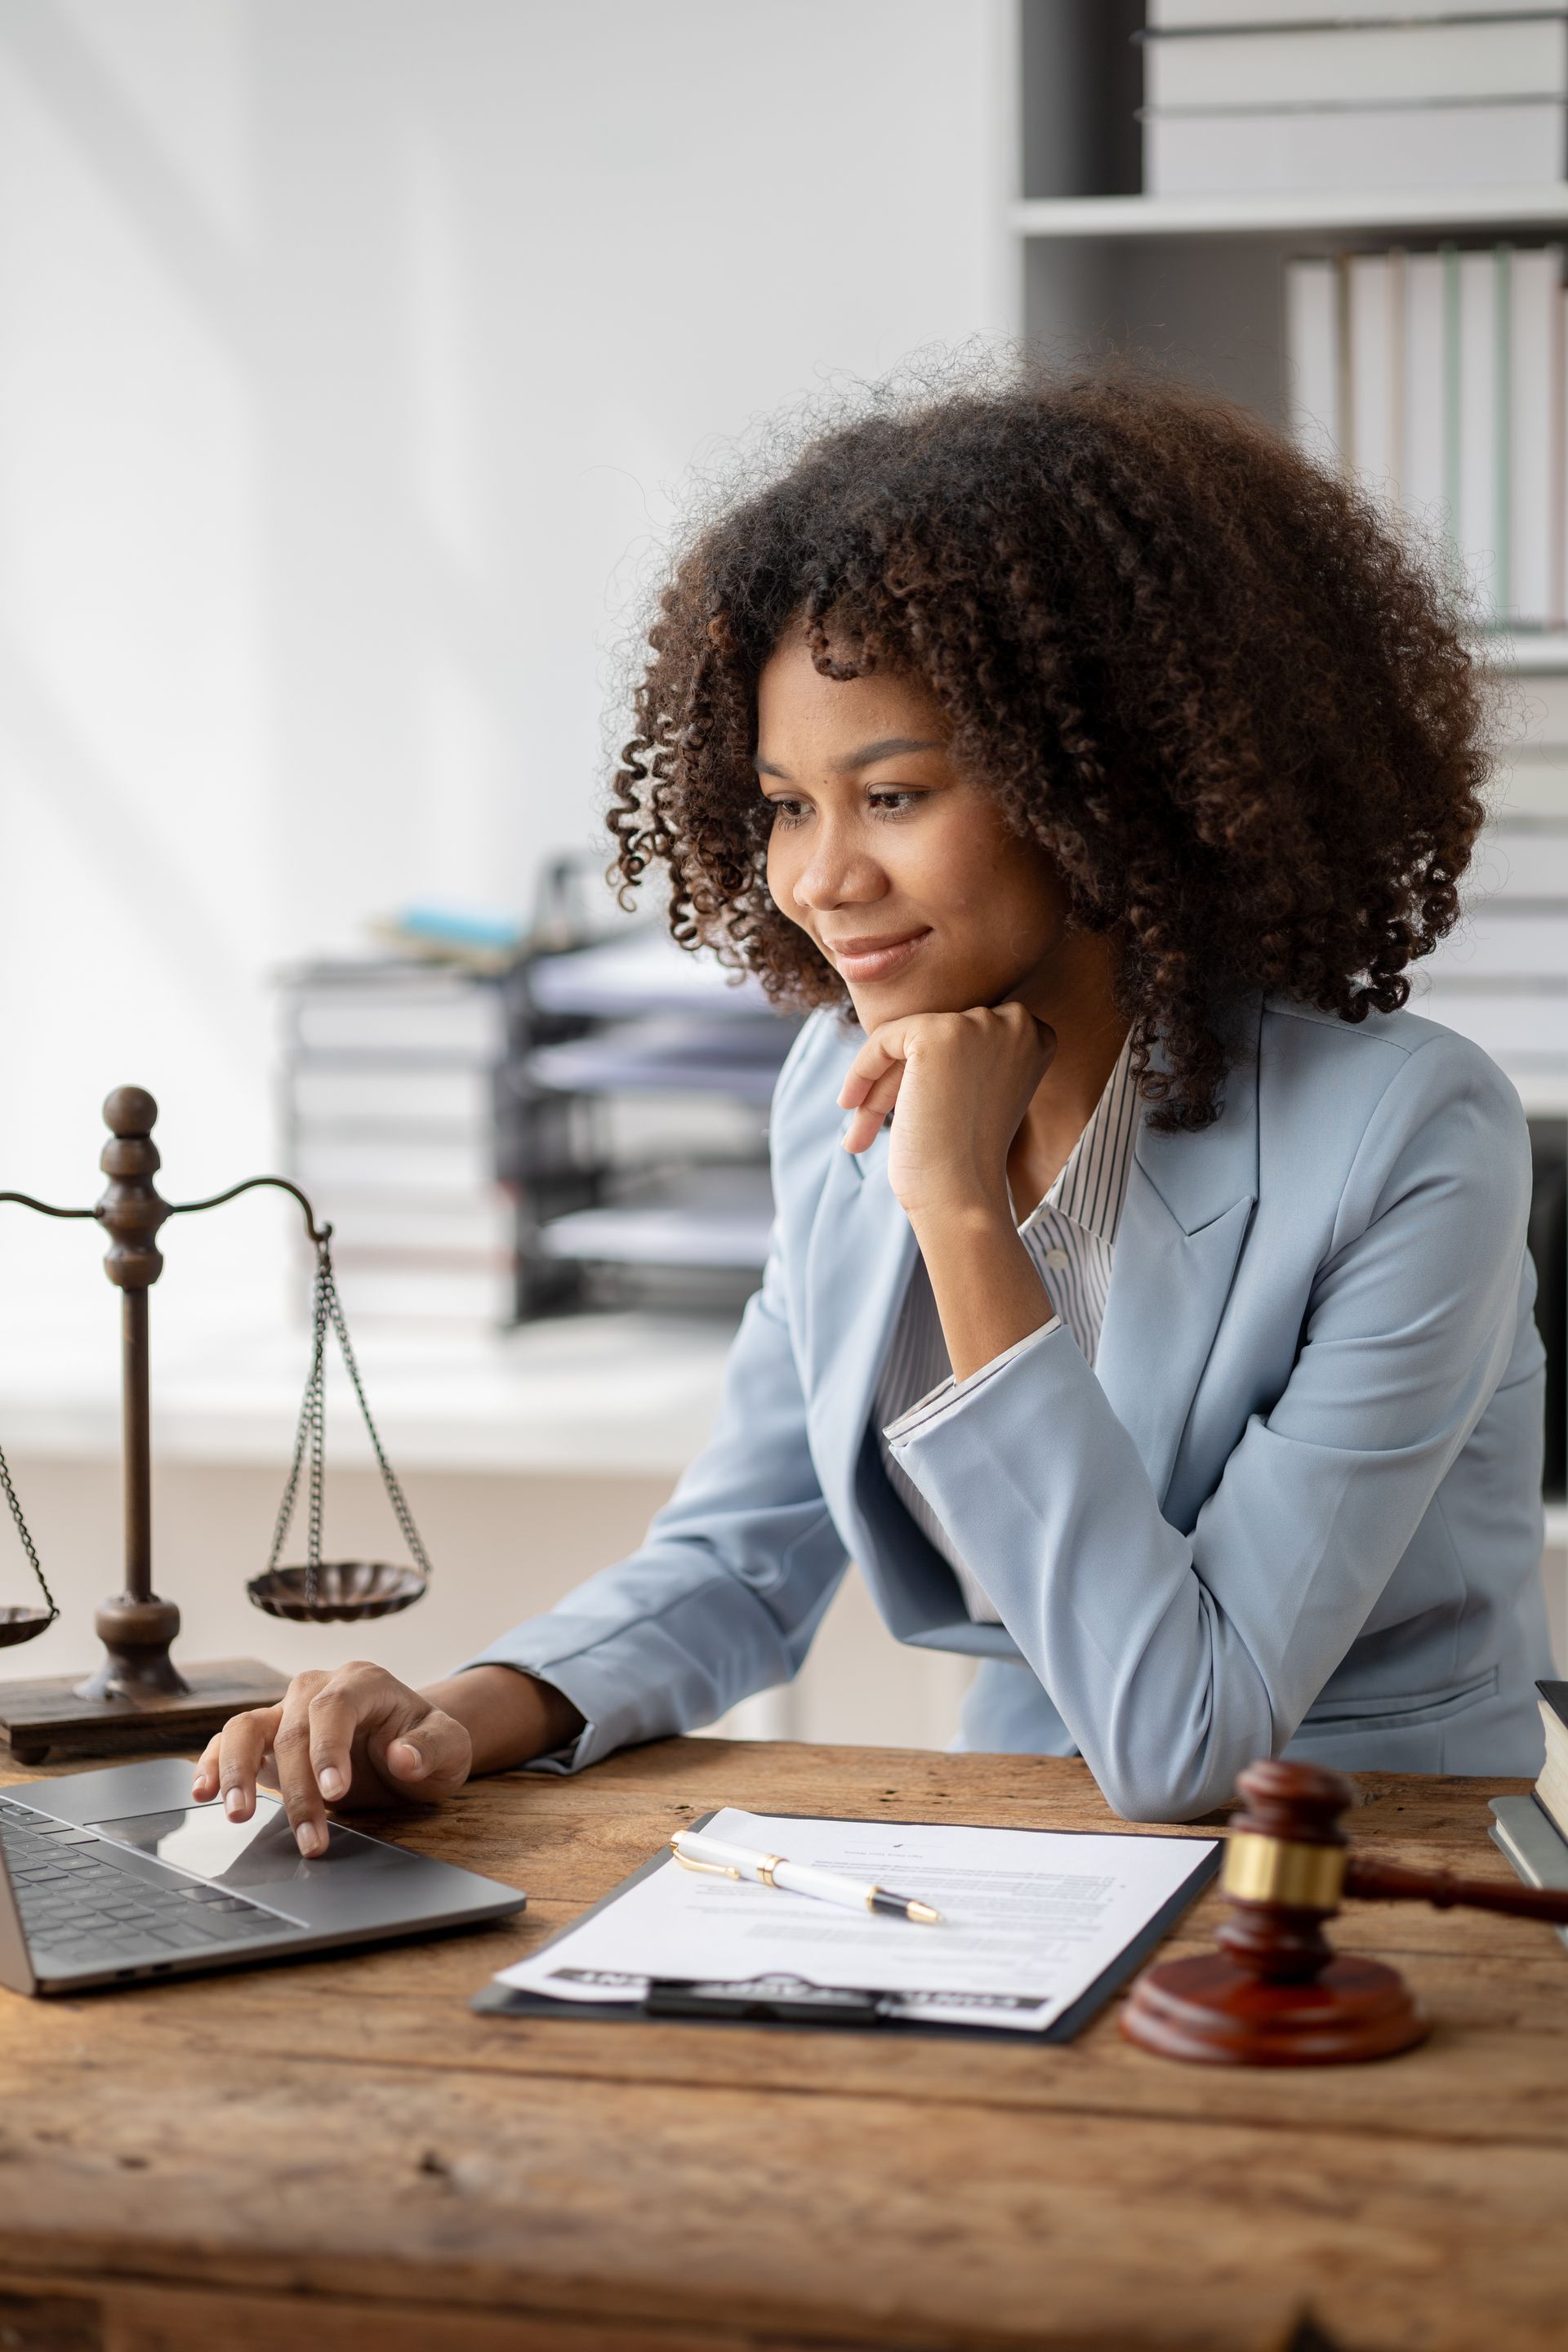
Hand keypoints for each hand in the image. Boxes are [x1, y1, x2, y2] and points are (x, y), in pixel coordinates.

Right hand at [192, 1664, 473, 1856]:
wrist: (410, 1746)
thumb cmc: (427, 1743)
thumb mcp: (450, 1748)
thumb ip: (433, 1748)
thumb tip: (404, 1756)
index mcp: (364, 1682)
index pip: (334, 1706)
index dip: (329, 1748)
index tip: (334, 1793)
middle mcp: (317, 1688)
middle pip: (293, 1730)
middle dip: (297, 1789)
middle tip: (310, 1839)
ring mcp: (286, 1710)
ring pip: (246, 1728)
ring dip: (237, 1772)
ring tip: (237, 1814)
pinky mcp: (267, 1737)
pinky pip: (229, 1742)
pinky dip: (212, 1763)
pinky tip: (203, 1793)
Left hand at [837, 1003, 1055, 1227]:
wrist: (961, 1197)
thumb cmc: (965, 1159)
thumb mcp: (978, 1092)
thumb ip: (964, 1054)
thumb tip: (912, 1032)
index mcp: (1035, 1036)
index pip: (964, 1036)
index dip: (926, 1073)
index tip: (902, 1109)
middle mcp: (1016, 1023)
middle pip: (934, 1036)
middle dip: (898, 1081)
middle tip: (867, 1123)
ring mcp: (979, 1024)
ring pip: (906, 1039)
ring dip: (877, 1086)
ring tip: (857, 1130)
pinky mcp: (939, 1033)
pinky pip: (884, 1040)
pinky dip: (861, 1072)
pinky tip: (849, 1105)